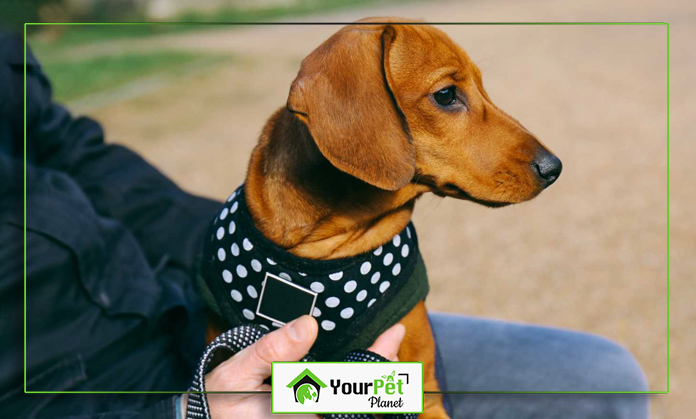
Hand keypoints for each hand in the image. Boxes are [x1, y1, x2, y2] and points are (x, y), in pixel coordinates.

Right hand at [182, 315, 405, 418]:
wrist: (210, 418)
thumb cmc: (221, 398)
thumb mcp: (236, 372)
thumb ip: (271, 351)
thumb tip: (308, 325)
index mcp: (299, 414)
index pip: (350, 390)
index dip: (376, 363)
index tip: (393, 335)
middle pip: (361, 404)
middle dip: (383, 373)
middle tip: (394, 338)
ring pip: (356, 409)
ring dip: (376, 383)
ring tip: (389, 348)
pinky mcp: (311, 416)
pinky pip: (341, 407)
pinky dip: (359, 388)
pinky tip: (367, 367)